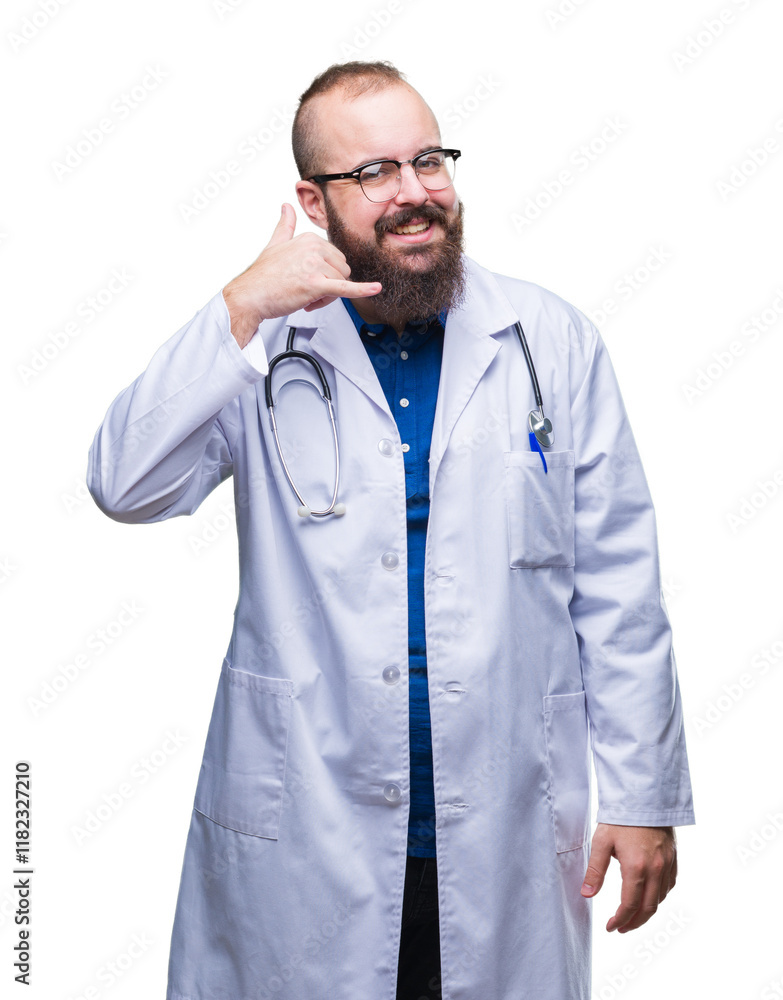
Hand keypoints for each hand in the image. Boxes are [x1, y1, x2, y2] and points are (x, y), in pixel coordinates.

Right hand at [222, 202, 381, 346]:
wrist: (250, 295)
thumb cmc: (262, 276)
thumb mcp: (275, 244)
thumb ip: (285, 225)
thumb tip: (286, 206)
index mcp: (309, 238)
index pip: (335, 258)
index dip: (325, 274)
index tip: (307, 281)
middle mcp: (314, 248)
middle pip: (342, 270)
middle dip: (329, 286)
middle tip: (307, 293)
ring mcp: (315, 266)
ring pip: (341, 284)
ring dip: (327, 297)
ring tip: (306, 298)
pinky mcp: (316, 284)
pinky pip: (345, 288)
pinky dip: (362, 290)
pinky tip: (375, 289)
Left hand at [581, 824, 676, 932]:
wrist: (644, 797)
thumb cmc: (620, 818)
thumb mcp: (602, 842)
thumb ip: (595, 870)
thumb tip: (586, 894)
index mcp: (636, 867)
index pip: (629, 905)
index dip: (620, 920)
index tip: (610, 927)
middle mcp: (655, 870)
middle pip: (648, 909)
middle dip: (634, 923)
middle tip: (621, 928)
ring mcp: (667, 864)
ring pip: (660, 899)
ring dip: (647, 912)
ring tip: (632, 915)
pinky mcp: (673, 858)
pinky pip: (669, 885)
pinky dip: (659, 897)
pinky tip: (650, 897)